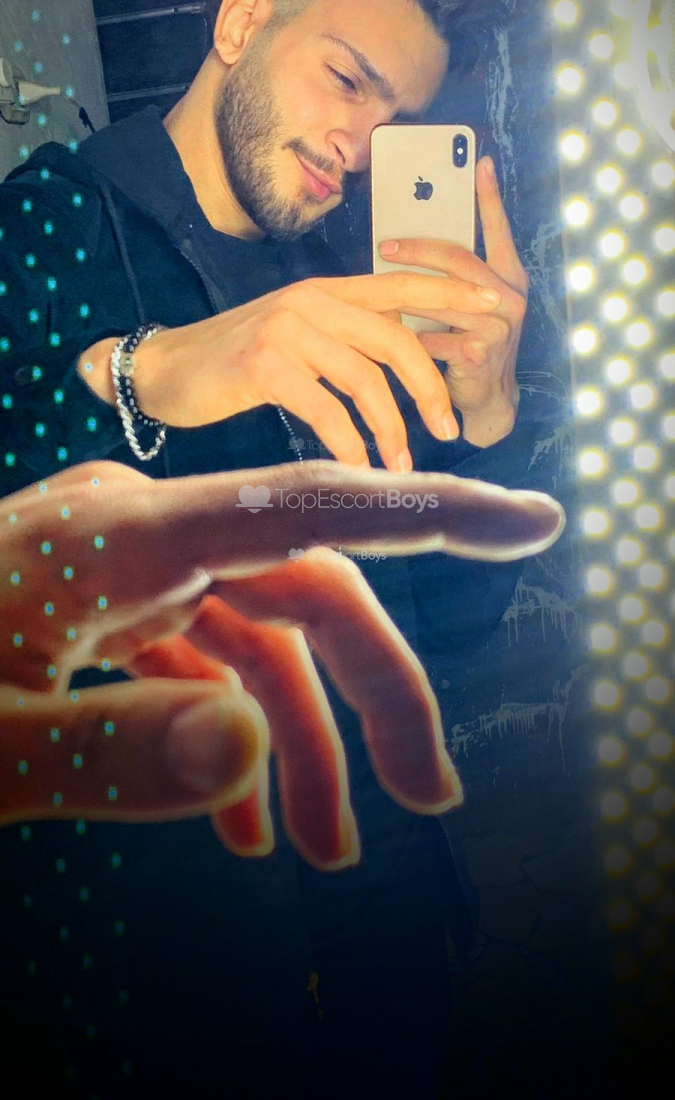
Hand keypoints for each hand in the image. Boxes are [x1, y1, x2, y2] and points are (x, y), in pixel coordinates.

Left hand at [0, 460, 563, 868]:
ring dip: (307, 737)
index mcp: (117, 540)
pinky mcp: (106, 616)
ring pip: (261, 633)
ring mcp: (123, 574)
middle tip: (427, 800)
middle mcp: (137, 537)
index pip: (305, 506)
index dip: (428, 513)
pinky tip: (243, 825)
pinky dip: (236, 737)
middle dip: (377, 692)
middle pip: (307, 587)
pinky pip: (202, 662)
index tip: (528, 519)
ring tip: (329, 852)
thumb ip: (101, 754)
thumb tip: (247, 757)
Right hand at [78, 271, 501, 470]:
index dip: (448, 295)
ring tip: (399, 465)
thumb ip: (341, 340)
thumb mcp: (294, 335)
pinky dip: (347, 443)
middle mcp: (311, 301)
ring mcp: (287, 330)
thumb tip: (395, 373)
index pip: (399, 287)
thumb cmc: (234, 361)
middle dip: (429, 389)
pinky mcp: (264, 366)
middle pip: (394, 341)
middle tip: (446, 430)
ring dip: (389, 429)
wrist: (166, 369)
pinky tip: (355, 467)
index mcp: (325, 290)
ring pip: (364, 380)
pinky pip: (325, 409)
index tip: (492, 307)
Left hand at [379, 156, 528, 446]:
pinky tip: (392, 337)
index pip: (499, 228)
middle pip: (460, 259)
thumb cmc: (469, 342)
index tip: (480, 160)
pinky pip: (434, 338)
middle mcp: (510, 295)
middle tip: (385, 245)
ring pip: (442, 298)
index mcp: (509, 275)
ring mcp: (500, 326)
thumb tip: (403, 245)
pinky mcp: (481, 354)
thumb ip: (449, 277)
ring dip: (405, 297)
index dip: (489, 195)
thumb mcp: (465, 304)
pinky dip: (410, 338)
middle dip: (418, 248)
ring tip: (379, 289)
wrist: (487, 397)